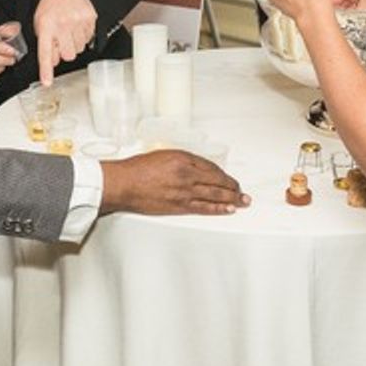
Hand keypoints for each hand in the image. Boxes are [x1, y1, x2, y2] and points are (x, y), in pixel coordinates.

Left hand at [33, 0, 96, 84]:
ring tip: (69, 30)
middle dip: (64, 51)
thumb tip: (53, 62)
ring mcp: (78, 22)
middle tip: (61, 40)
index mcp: (46, 25)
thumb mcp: (40, 22)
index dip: (46, 70)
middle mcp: (62, 24)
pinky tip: (77, 26)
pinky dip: (83, 36)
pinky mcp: (90, 19)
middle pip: (67, 55)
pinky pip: (88, 39)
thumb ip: (45, 43)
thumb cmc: (52, 6)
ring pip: (79, 49)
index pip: (45, 52)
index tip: (47, 82)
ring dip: (74, 44)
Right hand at [100, 150, 249, 214]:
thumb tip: (198, 168)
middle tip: (243, 192)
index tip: (229, 178)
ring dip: (231, 199)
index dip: (223, 174)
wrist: (122, 184)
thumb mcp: (162, 155)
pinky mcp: (178, 206)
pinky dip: (218, 209)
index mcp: (183, 159)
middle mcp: (186, 175)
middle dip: (233, 187)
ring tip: (243, 202)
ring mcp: (183, 192)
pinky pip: (203, 208)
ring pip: (214, 195)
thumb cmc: (137, 169)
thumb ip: (182, 161)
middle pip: (217, 181)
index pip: (211, 166)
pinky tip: (228, 210)